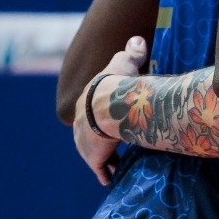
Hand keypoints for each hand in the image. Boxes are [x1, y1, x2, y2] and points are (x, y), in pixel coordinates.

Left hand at [73, 36, 146, 185]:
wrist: (110, 105)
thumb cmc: (117, 82)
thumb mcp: (125, 62)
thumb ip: (132, 53)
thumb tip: (138, 40)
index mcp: (85, 104)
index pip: (90, 111)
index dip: (100, 115)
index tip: (108, 118)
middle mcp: (80, 125)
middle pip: (89, 134)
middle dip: (99, 138)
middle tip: (111, 142)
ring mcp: (85, 144)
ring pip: (95, 152)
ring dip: (104, 157)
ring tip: (115, 164)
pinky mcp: (94, 158)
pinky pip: (100, 169)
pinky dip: (105, 173)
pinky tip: (109, 179)